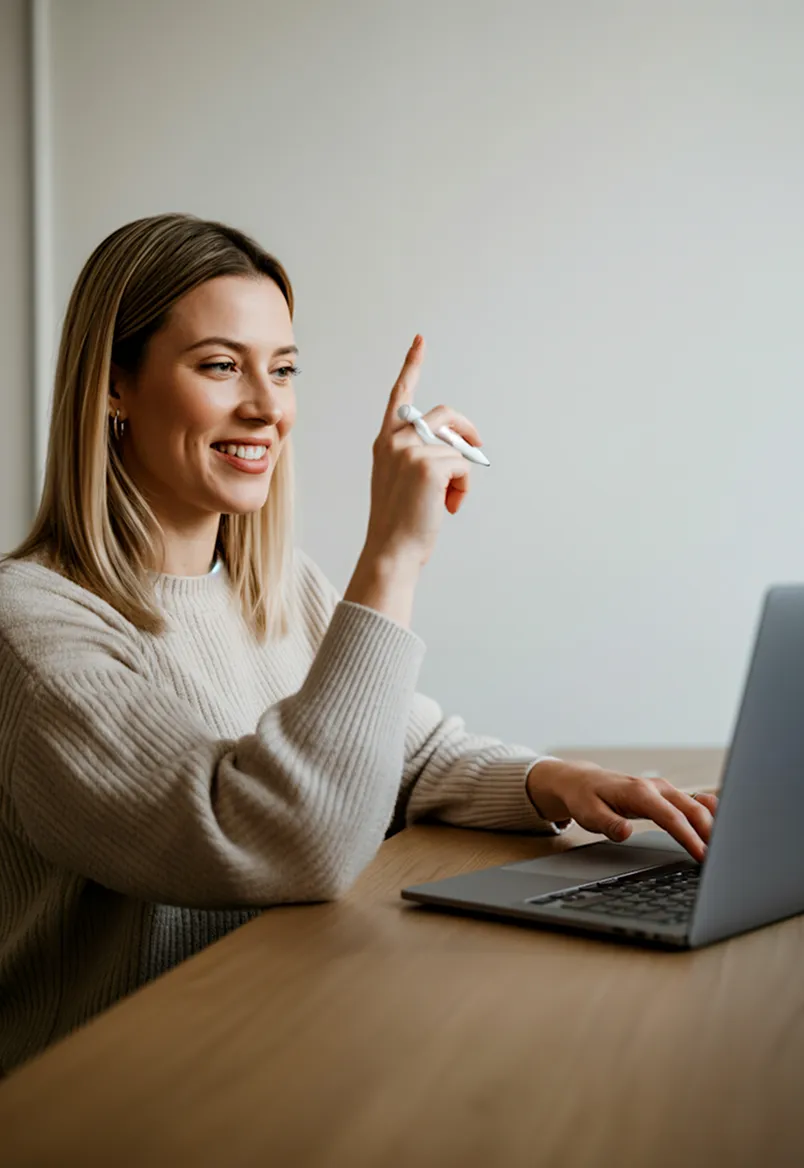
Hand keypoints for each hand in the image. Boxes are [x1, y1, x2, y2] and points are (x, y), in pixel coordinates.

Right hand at [362, 334, 482, 568]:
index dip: (412, 366)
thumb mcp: (400, 481)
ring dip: (462, 474)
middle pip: (444, 416)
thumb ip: (418, 456)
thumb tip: (457, 446)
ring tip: (449, 500)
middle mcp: (394, 441)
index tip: (420, 341)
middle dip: (467, 430)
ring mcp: (410, 451)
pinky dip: (463, 488)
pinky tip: (449, 507)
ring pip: (457, 446)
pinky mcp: (429, 465)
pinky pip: (464, 466)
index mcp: (385, 443)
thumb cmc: (400, 523)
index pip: (399, 396)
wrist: (391, 550)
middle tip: (479, 448)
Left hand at [526, 758, 718, 862]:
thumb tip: (625, 832)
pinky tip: (722, 826)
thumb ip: (607, 824)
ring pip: (696, 806)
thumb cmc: (586, 798)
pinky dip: (708, 815)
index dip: (689, 836)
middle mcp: (655, 787)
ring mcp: (663, 789)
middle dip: (710, 832)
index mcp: (638, 792)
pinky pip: (692, 804)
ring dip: (713, 825)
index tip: (703, 855)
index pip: (671, 817)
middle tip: (723, 859)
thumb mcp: (588, 814)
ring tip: (728, 849)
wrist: (582, 782)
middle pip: (692, 809)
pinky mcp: (666, 795)